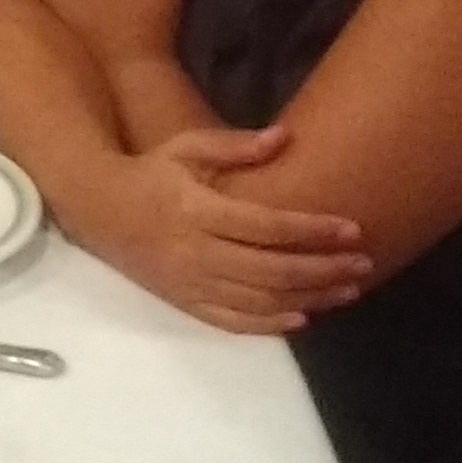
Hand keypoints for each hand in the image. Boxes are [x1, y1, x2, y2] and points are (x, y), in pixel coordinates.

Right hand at [88, 125, 372, 335]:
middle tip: (363, 264)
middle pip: (271, 269)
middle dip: (323, 269)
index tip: (352, 229)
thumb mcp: (186, 148)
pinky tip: (302, 319)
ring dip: (309, 298)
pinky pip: (232, 322)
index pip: (267, 225)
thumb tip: (285, 137)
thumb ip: (234, 145)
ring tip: (347, 291)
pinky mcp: (185, 303)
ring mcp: (190, 283)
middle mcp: (196, 252)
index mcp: (198, 210)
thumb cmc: (150, 173)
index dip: (312, 230)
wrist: (98, 210)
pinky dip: (269, 324)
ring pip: (259, 300)